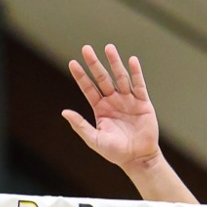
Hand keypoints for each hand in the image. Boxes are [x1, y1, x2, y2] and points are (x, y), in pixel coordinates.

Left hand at [63, 43, 162, 171]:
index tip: (72, 63)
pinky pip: (139, 85)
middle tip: (86, 48)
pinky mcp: (143, 102)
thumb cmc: (115, 152)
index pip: (88, 88)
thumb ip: (80, 125)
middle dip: (94, 64)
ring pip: (120, 77)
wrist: (138, 158)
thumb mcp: (94, 140)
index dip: (80, 76)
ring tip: (108, 47)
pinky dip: (136, 73)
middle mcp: (113, 101)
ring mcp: (128, 100)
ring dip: (114, 63)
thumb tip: (64, 112)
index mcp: (100, 108)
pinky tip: (132, 60)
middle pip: (102, 78)